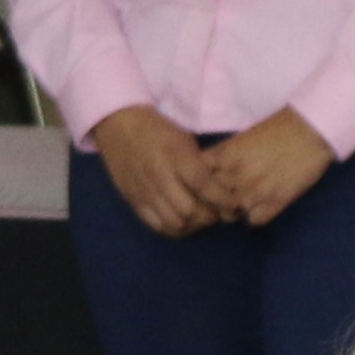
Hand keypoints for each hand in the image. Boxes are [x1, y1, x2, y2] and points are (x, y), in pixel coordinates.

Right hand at [90, 105, 236, 237]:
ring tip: (199, 219)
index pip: (205, 187)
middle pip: (191, 211)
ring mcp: (145, 191)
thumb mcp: (184, 139)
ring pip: (175, 223)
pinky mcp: (134, 200)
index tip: (235, 205)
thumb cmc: (157, 130)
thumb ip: (200, 165)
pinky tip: (181, 222)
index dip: (224, 200)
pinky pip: (156, 225)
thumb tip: (220, 189)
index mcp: (177, 156)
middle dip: (210, 217)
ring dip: (192, 225)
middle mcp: (161, 177)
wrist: (119, 125)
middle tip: (217, 213)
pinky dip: (173, 229)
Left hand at [201, 107, 334, 225]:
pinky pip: (254, 221)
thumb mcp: (243, 137)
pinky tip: (264, 205)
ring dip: (236, 209)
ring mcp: (253, 192)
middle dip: (216, 199)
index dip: (201, 183)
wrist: (310, 131)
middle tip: (228, 195)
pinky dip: (256, 216)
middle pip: (211, 200)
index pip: (197, 178)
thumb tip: (214, 172)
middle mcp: (234, 175)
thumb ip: (225, 155)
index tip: (208, 183)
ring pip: (230, 215)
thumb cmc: (278, 128)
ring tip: (247, 199)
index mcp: (225, 155)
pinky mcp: (274, 203)